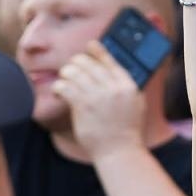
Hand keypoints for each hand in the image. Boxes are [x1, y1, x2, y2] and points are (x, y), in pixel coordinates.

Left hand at [52, 42, 146, 160]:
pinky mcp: (82, 106)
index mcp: (128, 85)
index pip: (110, 61)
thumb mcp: (136, 104)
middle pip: (88, 63)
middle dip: (77, 63)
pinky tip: (59, 92)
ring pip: (74, 72)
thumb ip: (126, 86)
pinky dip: (59, 87)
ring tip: (65, 81)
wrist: (119, 151)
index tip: (90, 45)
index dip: (97, 51)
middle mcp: (113, 87)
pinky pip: (65, 86)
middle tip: (72, 70)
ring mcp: (97, 96)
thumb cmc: (126, 130)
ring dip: (66, 74)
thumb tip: (112, 69)